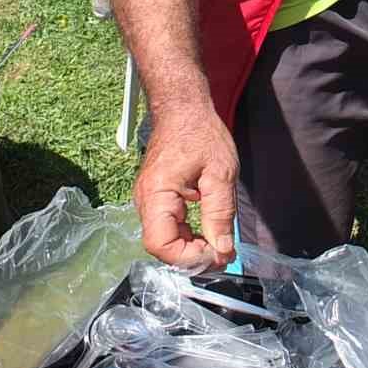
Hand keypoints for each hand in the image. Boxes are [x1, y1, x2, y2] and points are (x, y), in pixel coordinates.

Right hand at [134, 106, 239, 270]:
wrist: (183, 110)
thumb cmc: (200, 133)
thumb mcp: (220, 173)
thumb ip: (220, 213)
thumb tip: (222, 250)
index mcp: (156, 194)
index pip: (160, 244)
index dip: (188, 258)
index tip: (217, 255)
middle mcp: (145, 201)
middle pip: (161, 246)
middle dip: (192, 256)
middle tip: (223, 253)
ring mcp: (148, 200)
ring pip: (165, 240)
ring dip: (191, 248)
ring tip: (218, 243)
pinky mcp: (156, 199)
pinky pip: (168, 227)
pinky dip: (187, 235)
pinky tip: (207, 231)